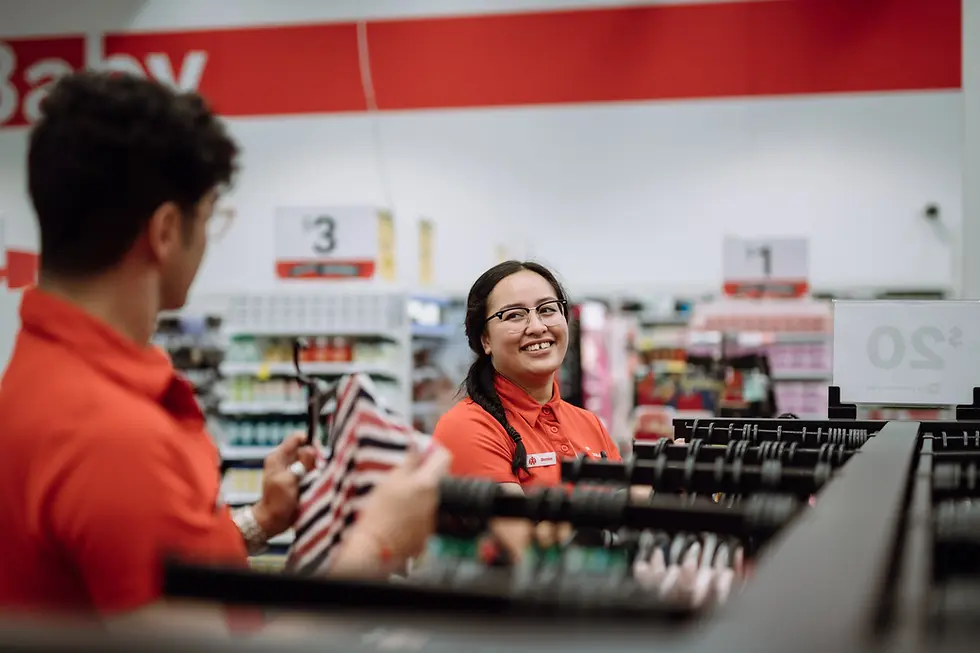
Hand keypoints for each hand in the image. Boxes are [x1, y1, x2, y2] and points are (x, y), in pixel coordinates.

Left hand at [253, 433, 316, 537]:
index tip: (318, 454)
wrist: (272, 521)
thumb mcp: (289, 481)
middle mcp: (285, 460)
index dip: (310, 442)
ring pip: (310, 460)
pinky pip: (310, 471)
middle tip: (317, 470)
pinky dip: (314, 476)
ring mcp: (291, 469)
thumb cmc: (277, 501)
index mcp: (279, 456)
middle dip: (315, 457)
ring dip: (316, 468)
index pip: (297, 438)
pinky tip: (315, 484)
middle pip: (306, 449)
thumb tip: (311, 448)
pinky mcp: (297, 479)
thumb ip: (302, 464)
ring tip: (314, 480)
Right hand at [345, 444, 451, 564]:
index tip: (425, 452)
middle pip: (440, 477)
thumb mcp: (390, 480)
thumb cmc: (379, 512)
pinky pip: (428, 513)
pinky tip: (403, 513)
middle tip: (409, 473)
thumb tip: (418, 448)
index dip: (435, 451)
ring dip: (423, 492)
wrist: (375, 546)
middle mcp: (437, 499)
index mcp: (428, 483)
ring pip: (434, 495)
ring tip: (403, 497)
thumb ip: (409, 462)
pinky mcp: (429, 531)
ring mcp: (435, 517)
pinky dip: (419, 510)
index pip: (445, 457)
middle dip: (428, 472)